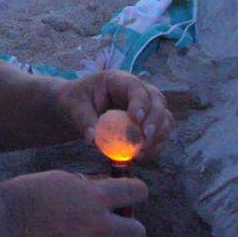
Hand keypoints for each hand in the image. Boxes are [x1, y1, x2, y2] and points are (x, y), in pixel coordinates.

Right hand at [0, 171, 146, 236]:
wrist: (8, 222)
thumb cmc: (32, 194)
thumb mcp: (65, 179)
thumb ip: (92, 187)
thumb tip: (110, 193)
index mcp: (96, 197)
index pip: (138, 192)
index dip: (136, 192)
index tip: (131, 194)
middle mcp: (99, 225)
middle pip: (139, 233)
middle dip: (132, 226)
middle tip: (118, 223)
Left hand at [56, 70, 173, 159]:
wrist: (79, 108)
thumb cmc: (75, 101)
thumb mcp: (73, 106)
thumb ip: (82, 120)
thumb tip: (92, 138)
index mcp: (118, 80)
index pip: (135, 87)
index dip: (139, 102)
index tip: (135, 119)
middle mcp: (137, 91)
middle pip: (157, 101)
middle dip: (155, 120)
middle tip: (144, 137)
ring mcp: (146, 107)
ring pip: (164, 118)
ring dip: (157, 136)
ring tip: (140, 152)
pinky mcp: (147, 123)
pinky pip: (159, 135)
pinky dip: (154, 146)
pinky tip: (140, 156)